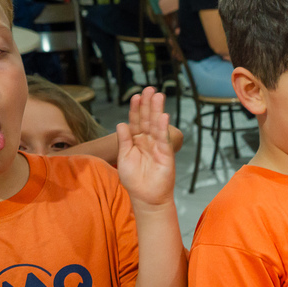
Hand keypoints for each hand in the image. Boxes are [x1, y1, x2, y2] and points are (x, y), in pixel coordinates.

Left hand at [116, 88, 174, 208]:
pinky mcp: (166, 154)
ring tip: (157, 95)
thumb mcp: (124, 158)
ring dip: (157, 110)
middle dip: (147, 104)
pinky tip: (162, 116)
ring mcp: (157, 146)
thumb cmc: (134, 180)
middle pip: (147, 119)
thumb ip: (124, 141)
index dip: (135, 109)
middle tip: (149, 88)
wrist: (146, 197)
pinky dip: (163, 127)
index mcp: (135, 141)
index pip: (135, 121)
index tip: (135, 96)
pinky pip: (163, 138)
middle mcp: (147, 141)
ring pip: (156, 125)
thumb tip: (121, 123)